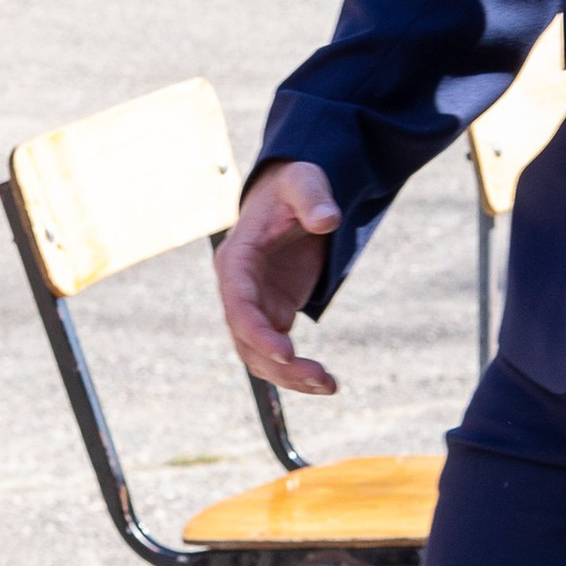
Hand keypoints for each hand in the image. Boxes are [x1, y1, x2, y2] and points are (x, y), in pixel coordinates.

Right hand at [214, 163, 342, 396]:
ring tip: (328, 384)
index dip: (256, 330)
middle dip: (279, 364)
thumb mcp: (304, 181)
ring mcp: (254, 304)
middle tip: (320, 378)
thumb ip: (314, 198)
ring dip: (289, 375)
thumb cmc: (294, 186)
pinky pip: (276, 351)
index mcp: (237, 259)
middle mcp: (238, 287)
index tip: (285, 353)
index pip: (237, 302)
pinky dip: (296, 370)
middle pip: (246, 338)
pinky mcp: (273, 312)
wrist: (292, 194)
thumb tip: (327, 220)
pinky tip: (324, 382)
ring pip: (259, 354)